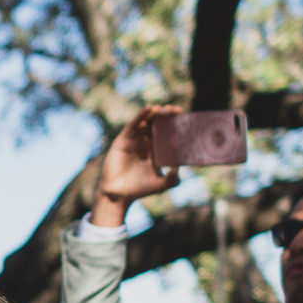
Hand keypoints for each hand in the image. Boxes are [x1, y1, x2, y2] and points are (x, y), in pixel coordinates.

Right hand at [89, 105, 181, 227]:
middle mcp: (145, 142)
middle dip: (165, 115)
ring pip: (145, 121)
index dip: (174, 123)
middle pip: (157, 123)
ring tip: (162, 108)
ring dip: (154, 113)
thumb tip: (180, 169)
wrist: (119, 194)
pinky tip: (149, 109)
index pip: (167, 132)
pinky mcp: (123, 140)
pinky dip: (141, 116)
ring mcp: (134, 140)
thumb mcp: (161, 184)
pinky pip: (133, 125)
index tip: (183, 116)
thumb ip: (172, 179)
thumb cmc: (140, 189)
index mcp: (156, 150)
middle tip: (174, 110)